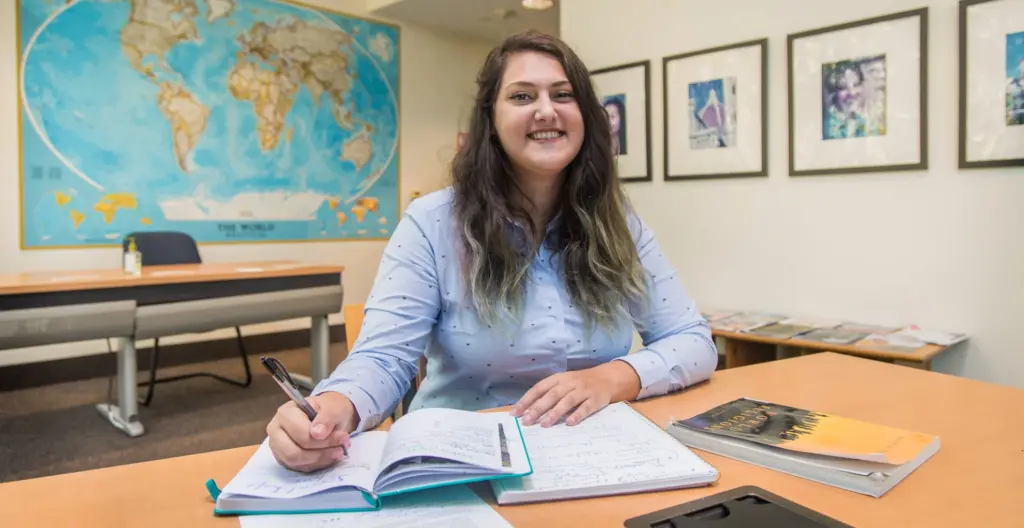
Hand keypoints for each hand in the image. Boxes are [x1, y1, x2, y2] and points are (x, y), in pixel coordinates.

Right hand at [266, 391, 358, 471]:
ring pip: (295, 462)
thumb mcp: (334, 406)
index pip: (300, 433)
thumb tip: (318, 434)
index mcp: (286, 413)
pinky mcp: (283, 458)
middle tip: (341, 449)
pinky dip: (316, 465)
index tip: (343, 437)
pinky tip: (328, 457)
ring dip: (319, 460)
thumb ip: (327, 416)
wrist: (328, 416)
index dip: (323, 439)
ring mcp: (277, 446)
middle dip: (320, 453)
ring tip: (337, 453)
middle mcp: (276, 430)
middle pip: (293, 452)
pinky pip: (299, 468)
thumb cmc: (328, 409)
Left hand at [511, 360, 640, 426]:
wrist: (607, 378)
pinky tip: (569, 423)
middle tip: (527, 421)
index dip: (527, 400)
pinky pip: (586, 407)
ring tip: (545, 424)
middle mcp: (569, 383)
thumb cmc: (579, 383)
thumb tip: (528, 411)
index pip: (539, 388)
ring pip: (567, 401)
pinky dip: (577, 415)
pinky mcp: (595, 399)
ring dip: (555, 412)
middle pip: (552, 395)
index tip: (515, 413)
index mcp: (558, 378)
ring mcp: (583, 390)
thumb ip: (548, 395)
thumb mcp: (563, 384)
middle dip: (538, 408)